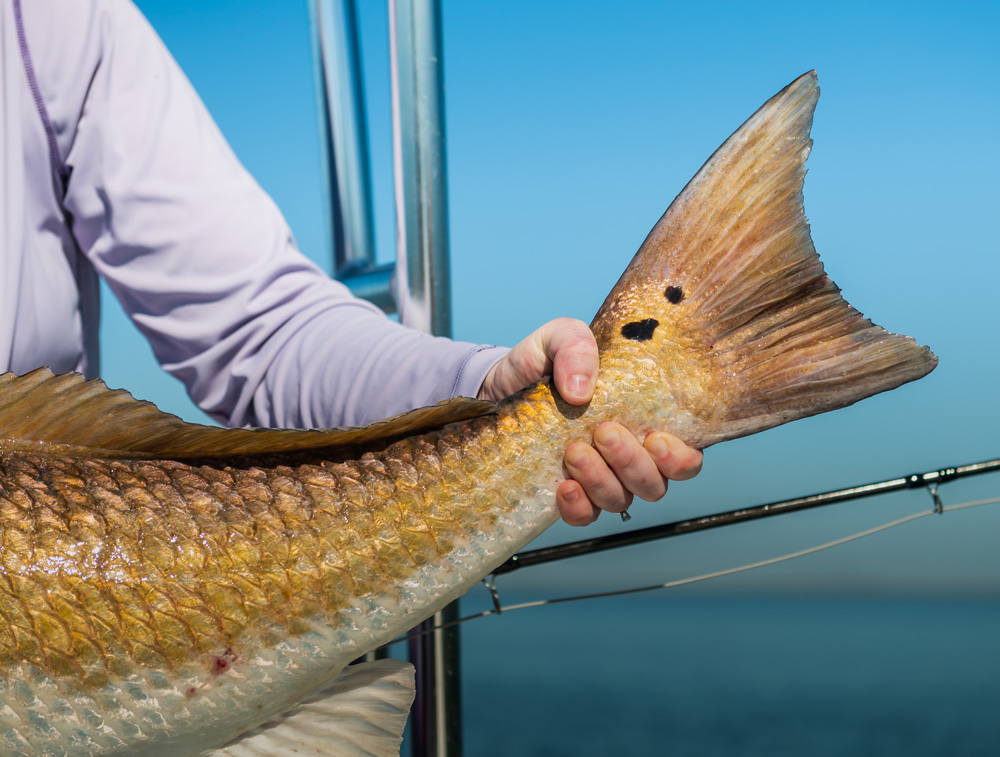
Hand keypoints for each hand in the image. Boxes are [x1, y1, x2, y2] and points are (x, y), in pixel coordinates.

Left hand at [478, 318, 703, 525]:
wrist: (496, 386)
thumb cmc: (544, 362)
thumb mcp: (559, 338)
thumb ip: (576, 347)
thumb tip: (580, 392)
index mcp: (646, 422)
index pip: (686, 457)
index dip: (680, 458)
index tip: (655, 438)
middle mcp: (631, 457)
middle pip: (655, 484)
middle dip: (632, 463)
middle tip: (603, 433)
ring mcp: (600, 479)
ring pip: (620, 500)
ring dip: (601, 480)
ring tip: (573, 451)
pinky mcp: (569, 495)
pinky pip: (585, 516)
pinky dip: (578, 507)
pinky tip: (564, 486)